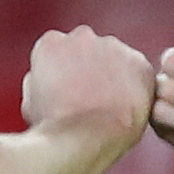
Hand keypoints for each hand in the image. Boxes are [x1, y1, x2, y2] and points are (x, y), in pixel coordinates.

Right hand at [21, 28, 153, 146]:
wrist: (84, 137)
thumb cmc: (55, 124)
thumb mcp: (32, 97)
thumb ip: (42, 78)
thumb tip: (53, 78)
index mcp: (51, 43)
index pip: (64, 50)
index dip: (70, 73)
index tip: (74, 89)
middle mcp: (82, 36)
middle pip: (91, 50)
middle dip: (94, 68)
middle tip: (97, 96)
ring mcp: (112, 46)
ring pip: (117, 58)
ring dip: (117, 74)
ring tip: (114, 103)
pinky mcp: (139, 61)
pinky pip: (140, 71)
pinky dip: (139, 86)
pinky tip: (129, 105)